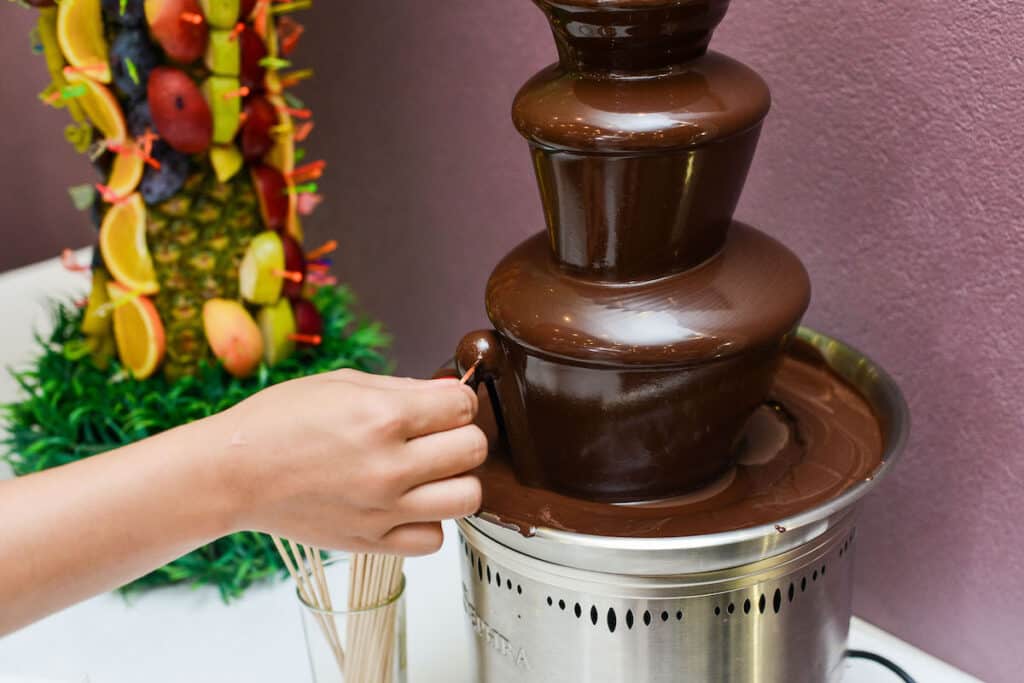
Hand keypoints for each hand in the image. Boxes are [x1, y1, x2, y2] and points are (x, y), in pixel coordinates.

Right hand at [214, 370, 485, 555]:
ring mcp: (383, 509)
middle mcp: (389, 466)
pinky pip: (433, 539)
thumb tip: (456, 392)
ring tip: (429, 474)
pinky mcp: (372, 543)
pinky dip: (428, 522)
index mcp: (384, 417)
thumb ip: (406, 388)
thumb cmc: (280, 420)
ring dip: (455, 481)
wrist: (233, 473)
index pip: (464, 408)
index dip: (459, 402)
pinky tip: (406, 504)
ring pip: (467, 498)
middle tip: (437, 437)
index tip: (443, 407)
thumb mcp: (343, 383)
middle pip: (474, 450)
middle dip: (461, 436)